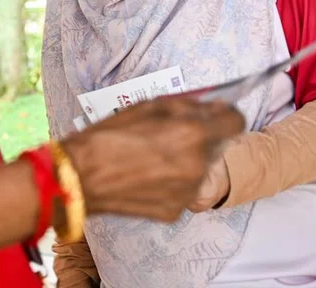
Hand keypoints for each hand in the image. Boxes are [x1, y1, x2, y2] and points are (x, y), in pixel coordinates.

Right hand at [60, 97, 243, 221]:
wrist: (80, 178)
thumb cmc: (108, 136)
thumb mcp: (148, 106)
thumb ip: (185, 106)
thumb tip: (209, 107)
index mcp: (192, 134)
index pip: (236, 121)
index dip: (225, 114)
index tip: (215, 114)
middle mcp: (198, 165)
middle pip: (217, 146)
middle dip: (201, 138)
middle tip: (170, 135)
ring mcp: (188, 191)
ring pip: (200, 169)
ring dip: (186, 161)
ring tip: (152, 158)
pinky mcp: (176, 210)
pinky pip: (183, 189)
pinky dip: (172, 181)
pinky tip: (146, 176)